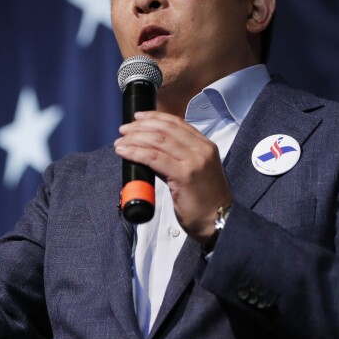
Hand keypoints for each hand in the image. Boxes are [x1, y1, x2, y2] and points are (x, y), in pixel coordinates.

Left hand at [114, 111, 231, 241]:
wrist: (218, 221)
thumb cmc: (204, 201)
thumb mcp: (195, 171)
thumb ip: (177, 158)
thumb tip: (150, 150)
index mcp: (205, 146)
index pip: (177, 123)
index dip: (155, 117)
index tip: (138, 118)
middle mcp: (201, 149)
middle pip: (165, 129)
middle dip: (140, 126)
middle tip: (124, 130)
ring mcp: (194, 161)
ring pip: (158, 141)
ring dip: (135, 138)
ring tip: (120, 142)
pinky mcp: (184, 175)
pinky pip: (154, 158)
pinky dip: (136, 152)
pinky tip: (124, 152)